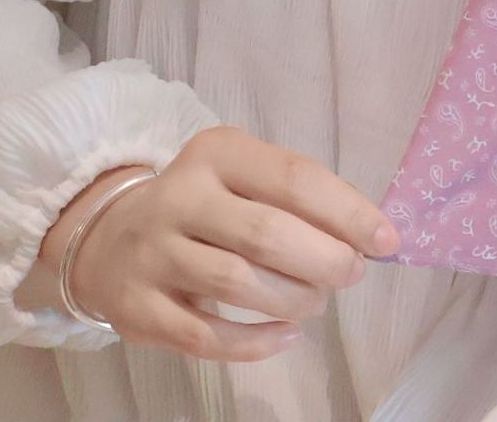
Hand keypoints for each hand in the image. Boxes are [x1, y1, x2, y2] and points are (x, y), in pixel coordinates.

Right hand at [20, 127, 400, 361]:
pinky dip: (257, 342)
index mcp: (217, 153)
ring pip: (238, 284)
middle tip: (350, 274)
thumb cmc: (202, 205)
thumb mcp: (240, 176)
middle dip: (323, 259)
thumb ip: (294, 197)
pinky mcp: (139, 309)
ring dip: (293, 299)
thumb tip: (366, 236)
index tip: (386, 241)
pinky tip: (285, 335)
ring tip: (314, 302)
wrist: (109, 239)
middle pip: (266, 233)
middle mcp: (180, 197)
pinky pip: (208, 337)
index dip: (347, 211)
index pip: (293, 178)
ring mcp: (155, 254)